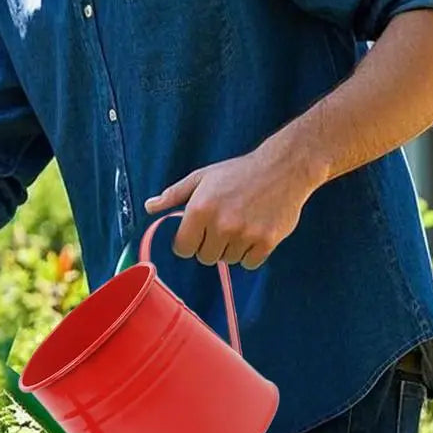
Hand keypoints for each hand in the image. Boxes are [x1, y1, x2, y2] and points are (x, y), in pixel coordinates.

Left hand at [144, 148, 309, 268]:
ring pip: (228, 260)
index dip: (188, 241)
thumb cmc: (239, 172)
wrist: (283, 169)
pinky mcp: (266, 242)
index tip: (198, 231)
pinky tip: (255, 230)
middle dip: (211, 244)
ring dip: (232, 248)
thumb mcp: (202, 177)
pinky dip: (251, 253)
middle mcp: (220, 225)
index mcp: (200, 209)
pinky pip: (249, 264)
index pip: (182, 248)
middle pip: (205, 257)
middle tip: (224, 223)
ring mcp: (244, 235)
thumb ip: (174, 195)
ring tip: (242, 223)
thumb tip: (149, 207)